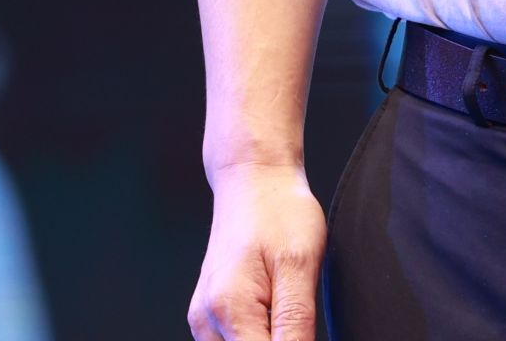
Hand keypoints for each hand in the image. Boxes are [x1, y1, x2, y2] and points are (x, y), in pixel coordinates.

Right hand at [190, 161, 324, 339]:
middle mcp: (207, 320)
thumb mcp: (300, 266)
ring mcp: (203, 319)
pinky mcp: (208, 315)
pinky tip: (273, 308)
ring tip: (284, 302)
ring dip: (267, 339)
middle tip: (295, 304)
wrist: (254, 180)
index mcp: (228, 309)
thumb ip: (295, 324)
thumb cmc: (279, 212)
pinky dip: (257, 335)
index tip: (302, 322)